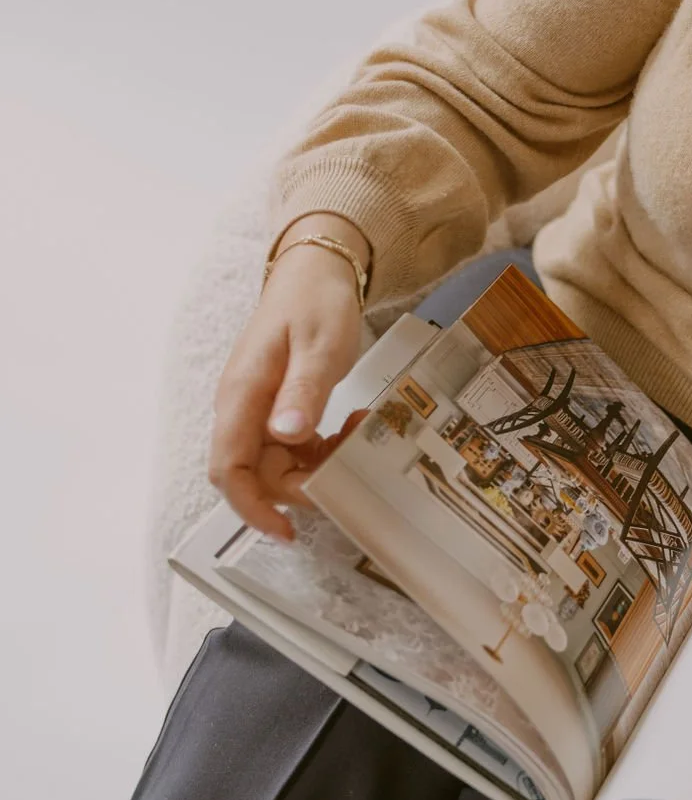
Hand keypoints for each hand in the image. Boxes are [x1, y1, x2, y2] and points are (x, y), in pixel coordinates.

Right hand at [207, 216, 369, 541]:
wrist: (316, 269)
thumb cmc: (314, 300)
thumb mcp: (319, 345)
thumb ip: (303, 391)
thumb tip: (286, 435)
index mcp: (242, 396)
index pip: (228, 470)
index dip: (251, 508)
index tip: (286, 530)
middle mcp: (242, 409)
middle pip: (258, 477)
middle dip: (303, 484)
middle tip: (346, 463)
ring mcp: (260, 411)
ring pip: (280, 467)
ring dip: (319, 466)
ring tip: (355, 433)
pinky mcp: (279, 410)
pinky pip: (295, 450)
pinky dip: (324, 450)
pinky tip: (350, 424)